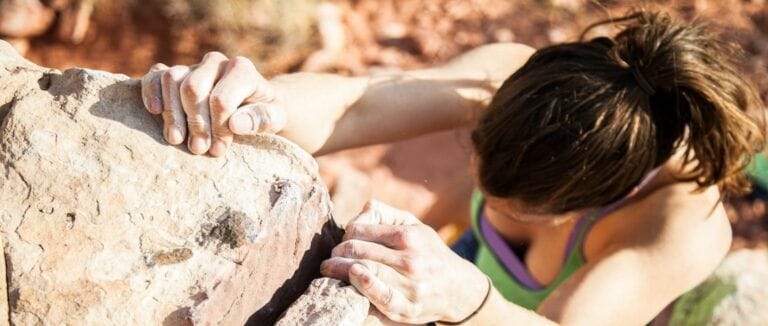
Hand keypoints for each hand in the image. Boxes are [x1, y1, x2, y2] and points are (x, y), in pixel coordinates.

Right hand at [140, 52, 285, 156]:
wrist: (253, 104)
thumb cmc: (263, 112)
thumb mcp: (275, 118)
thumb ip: (261, 119)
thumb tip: (236, 124)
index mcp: (241, 69)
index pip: (221, 99)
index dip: (218, 128)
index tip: (219, 149)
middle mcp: (216, 62)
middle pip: (193, 88)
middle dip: (195, 123)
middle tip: (198, 149)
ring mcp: (194, 66)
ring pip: (172, 79)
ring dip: (172, 114)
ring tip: (177, 140)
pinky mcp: (175, 73)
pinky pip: (155, 75)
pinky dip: (150, 91)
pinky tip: (155, 112)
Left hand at [321, 201, 488, 323]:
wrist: (458, 288)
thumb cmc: (429, 252)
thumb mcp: (415, 226)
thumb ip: (386, 214)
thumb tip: (362, 209)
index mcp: (409, 236)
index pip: (360, 231)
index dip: (344, 236)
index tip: (341, 243)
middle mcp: (410, 259)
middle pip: (357, 251)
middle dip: (336, 253)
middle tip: (329, 258)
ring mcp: (409, 285)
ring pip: (362, 271)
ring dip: (337, 269)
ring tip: (328, 269)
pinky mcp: (408, 307)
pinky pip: (380, 296)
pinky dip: (362, 286)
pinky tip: (351, 278)